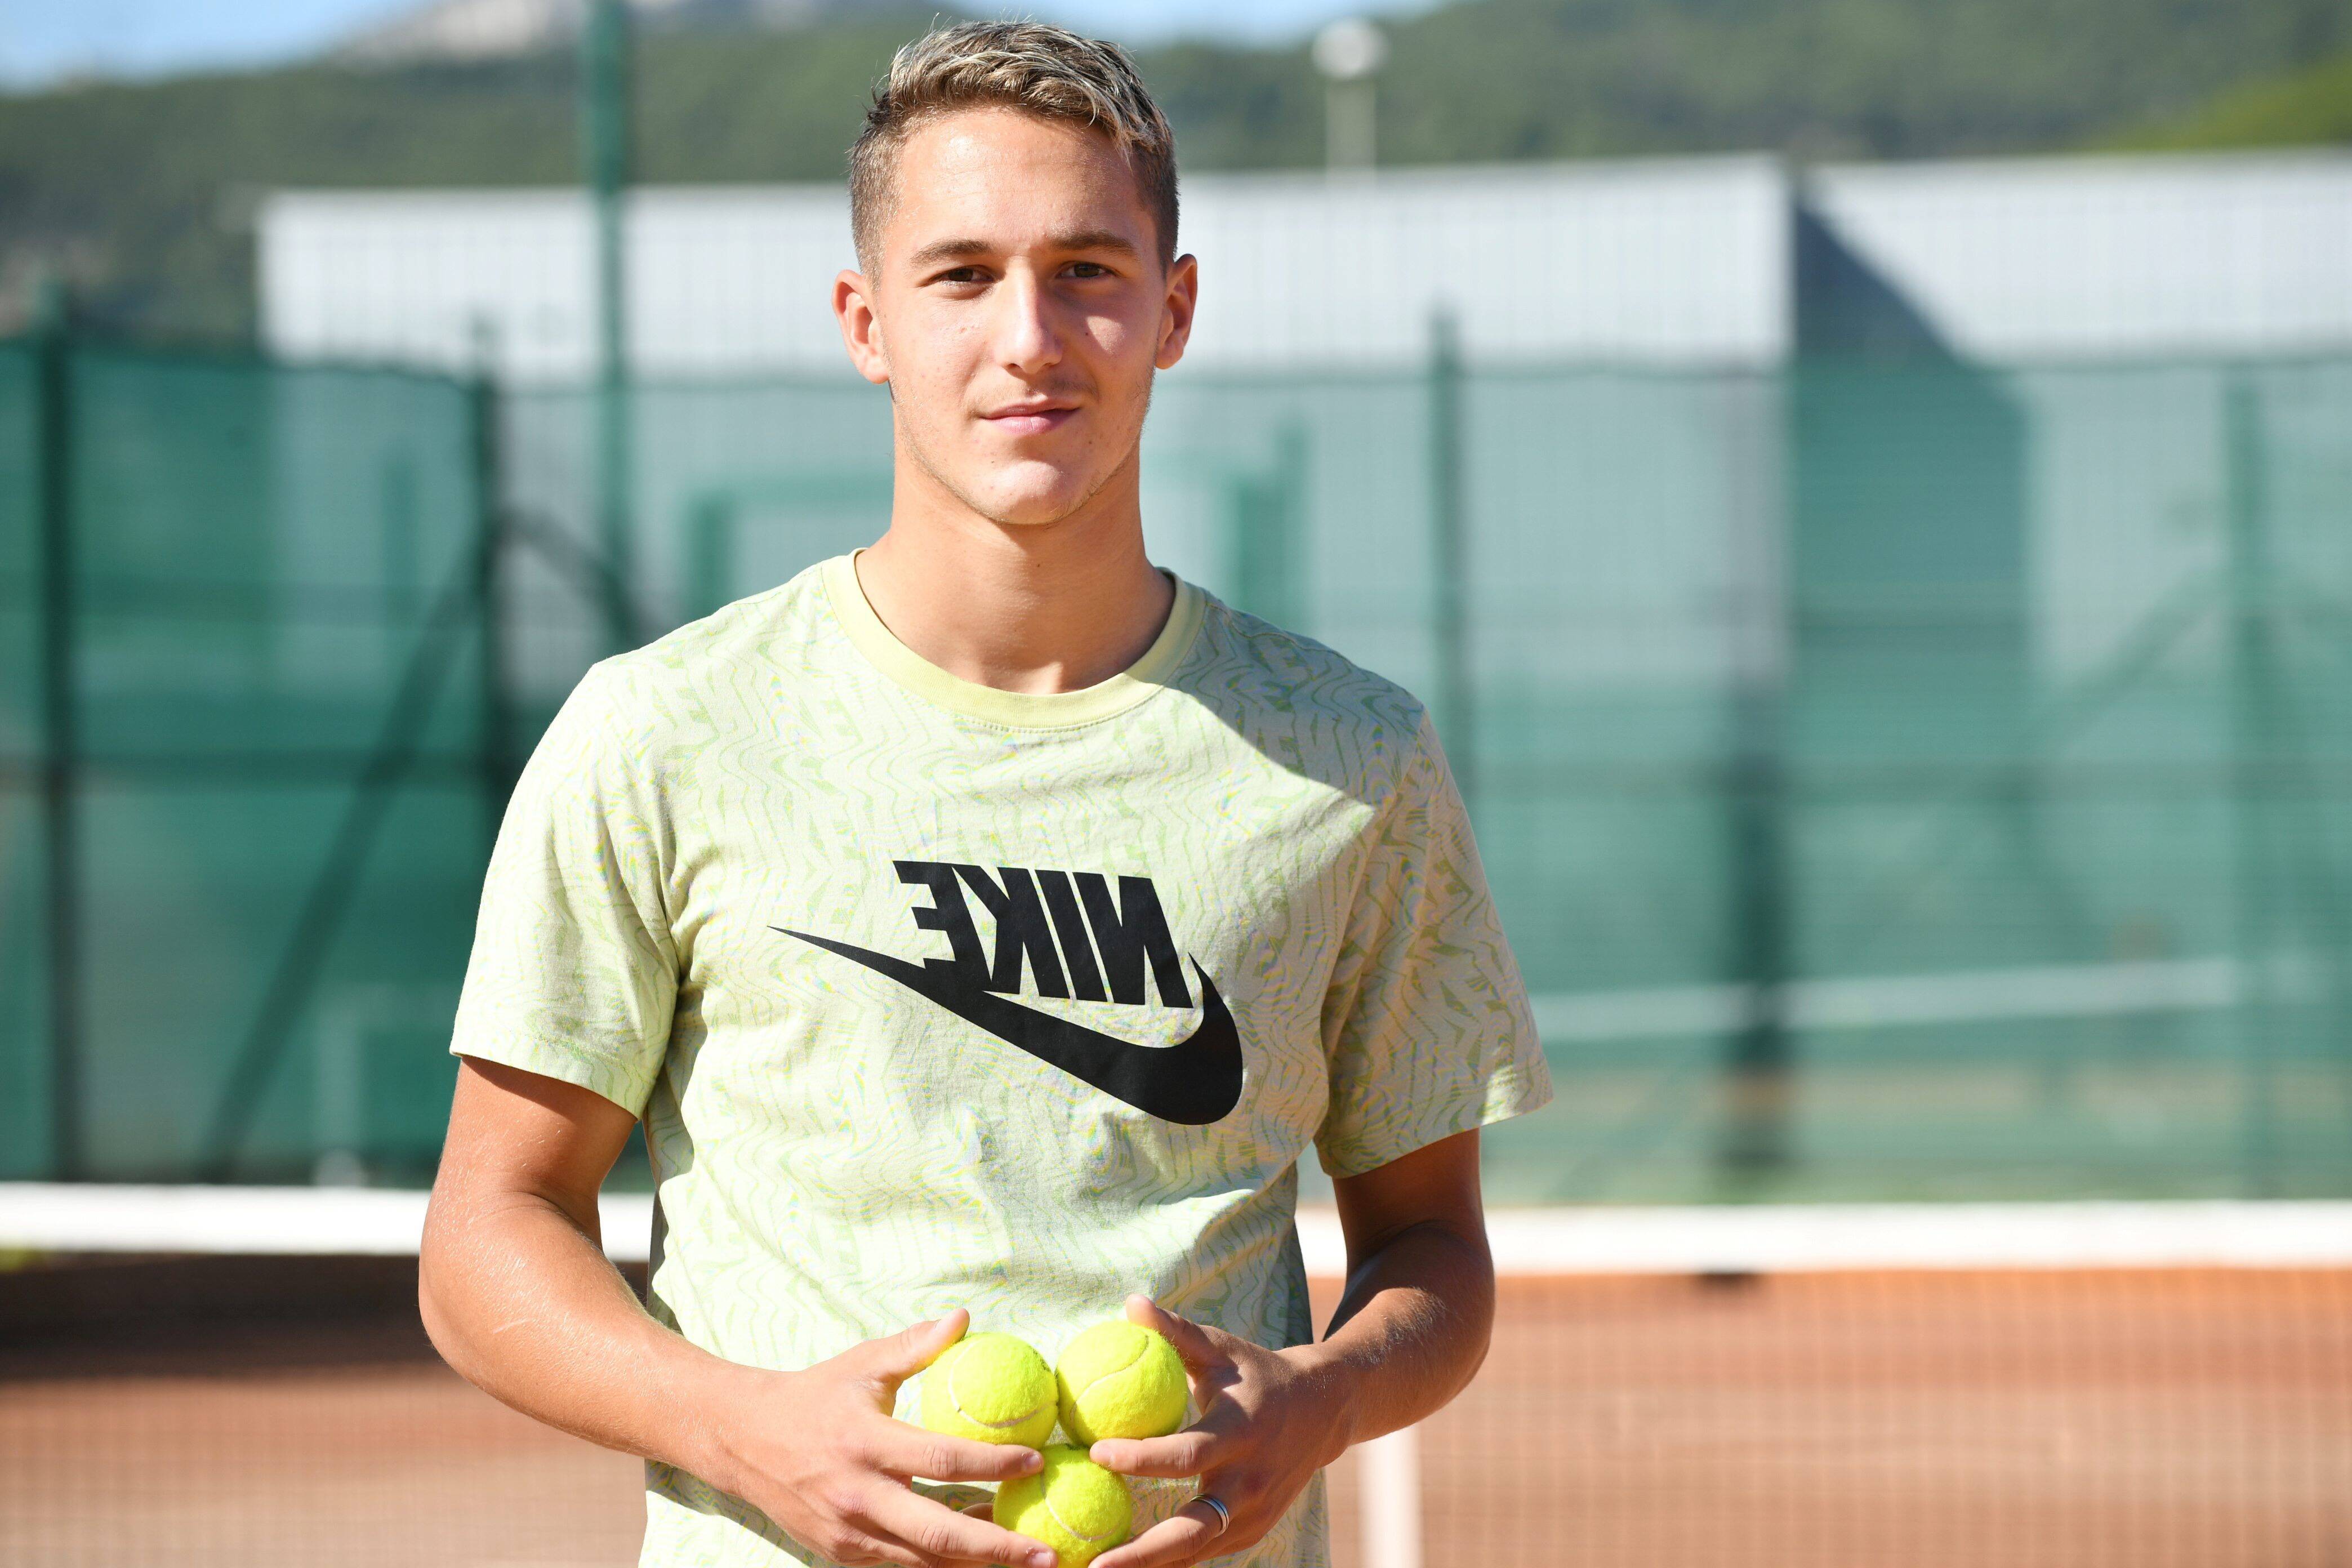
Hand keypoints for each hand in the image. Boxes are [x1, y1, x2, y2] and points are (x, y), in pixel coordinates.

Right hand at [699, 1307, 1059, 1567]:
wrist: (741, 1441)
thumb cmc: (813, 1396)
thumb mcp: (862, 1364)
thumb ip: (915, 1346)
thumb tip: (964, 1318)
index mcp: (865, 1442)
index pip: (940, 1458)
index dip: (991, 1463)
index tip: (1035, 1460)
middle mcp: (857, 1495)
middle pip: (938, 1534)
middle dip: (998, 1548)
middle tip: (1047, 1554)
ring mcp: (848, 1532)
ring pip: (924, 1560)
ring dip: (977, 1563)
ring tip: (1027, 1560)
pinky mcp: (842, 1553)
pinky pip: (902, 1563)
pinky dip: (942, 1562)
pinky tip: (978, 1554)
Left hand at [1084, 1294, 1354, 1567]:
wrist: (1325, 1410)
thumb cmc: (1258, 1373)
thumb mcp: (1221, 1348)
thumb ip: (1176, 1331)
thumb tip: (1131, 1302)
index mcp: (1240, 1433)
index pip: (1186, 1454)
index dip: (1141, 1457)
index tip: (1096, 1452)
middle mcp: (1249, 1481)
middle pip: (1193, 1529)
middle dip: (1142, 1553)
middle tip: (1093, 1564)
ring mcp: (1254, 1513)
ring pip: (1197, 1550)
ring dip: (1150, 1566)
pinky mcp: (1253, 1529)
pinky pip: (1206, 1551)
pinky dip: (1170, 1562)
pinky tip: (1130, 1564)